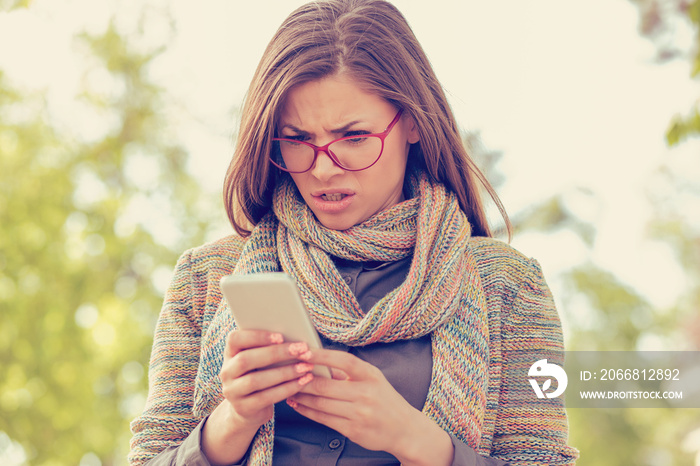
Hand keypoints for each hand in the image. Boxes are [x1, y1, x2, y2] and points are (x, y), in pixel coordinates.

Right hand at [202, 330, 314, 464]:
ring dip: (285, 372)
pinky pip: (266, 398)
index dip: (256, 336)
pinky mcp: (243, 408)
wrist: (248, 410)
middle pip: (246, 359)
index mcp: (230, 354)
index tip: (281, 336)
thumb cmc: (260, 376)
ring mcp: (232, 392)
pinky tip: (302, 382)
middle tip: (301, 350)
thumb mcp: (259, 362)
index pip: (234, 339)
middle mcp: (226, 372)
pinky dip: (286, 389)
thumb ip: (268, 348)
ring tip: (306, 367)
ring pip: (256, 380)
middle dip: (276, 353)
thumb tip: (295, 337)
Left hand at [285, 349, 453, 465]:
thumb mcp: (373, 379)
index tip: (303, 351)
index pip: (343, 361)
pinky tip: (298, 404)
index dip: (321, 355)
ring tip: (287, 388)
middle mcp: (366, 394)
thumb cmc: (385, 399)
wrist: (405, 430)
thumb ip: (348, 372)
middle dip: (302, 379)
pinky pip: (323, 419)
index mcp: (371, 375)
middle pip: (325, 385)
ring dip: (301, 395)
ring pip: (321, 403)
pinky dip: (307, 410)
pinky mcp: (353, 431)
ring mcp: (359, 414)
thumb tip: (317, 360)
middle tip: (286, 371)